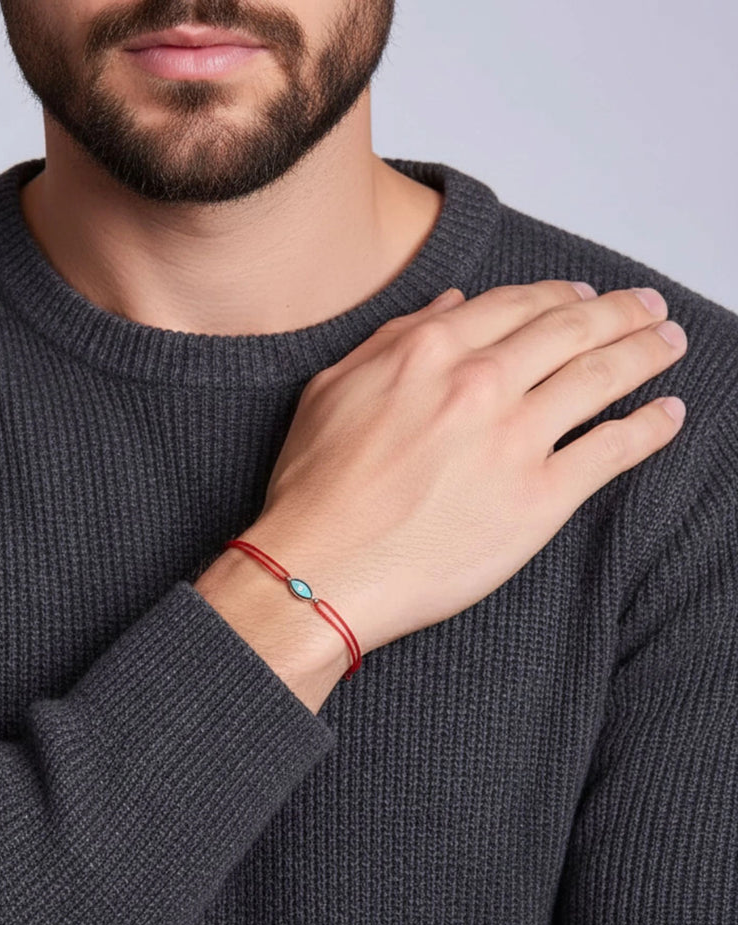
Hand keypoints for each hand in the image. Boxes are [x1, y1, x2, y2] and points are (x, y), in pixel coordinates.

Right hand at [238, 281, 687, 655]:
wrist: (320, 568)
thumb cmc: (314, 489)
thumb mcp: (331, 390)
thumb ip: (392, 339)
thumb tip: (449, 305)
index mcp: (428, 351)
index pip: (515, 305)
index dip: (558, 295)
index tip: (582, 296)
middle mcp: (479, 384)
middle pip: (571, 330)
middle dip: (619, 311)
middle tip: (646, 307)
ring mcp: (514, 439)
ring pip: (602, 377)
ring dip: (646, 352)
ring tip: (669, 343)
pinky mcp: (540, 498)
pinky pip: (612, 450)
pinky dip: (650, 427)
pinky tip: (669, 413)